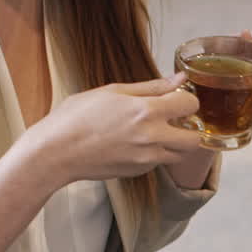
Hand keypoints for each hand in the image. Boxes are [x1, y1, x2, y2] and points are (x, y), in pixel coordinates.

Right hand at [26, 76, 203, 184]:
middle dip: (190, 128)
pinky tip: (136, 143)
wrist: (56, 152)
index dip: (186, 100)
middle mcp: (152, 137)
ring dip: (176, 143)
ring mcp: (147, 158)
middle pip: (195, 139)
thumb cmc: (77, 117)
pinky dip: (156, 153)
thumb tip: (179, 79)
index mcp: (146, 111)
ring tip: (156, 132)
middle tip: (175, 120)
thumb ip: (151, 87)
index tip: (176, 99)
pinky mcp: (139, 171)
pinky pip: (159, 162)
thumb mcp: (113, 91)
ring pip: (180, 154)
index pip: (190, 105)